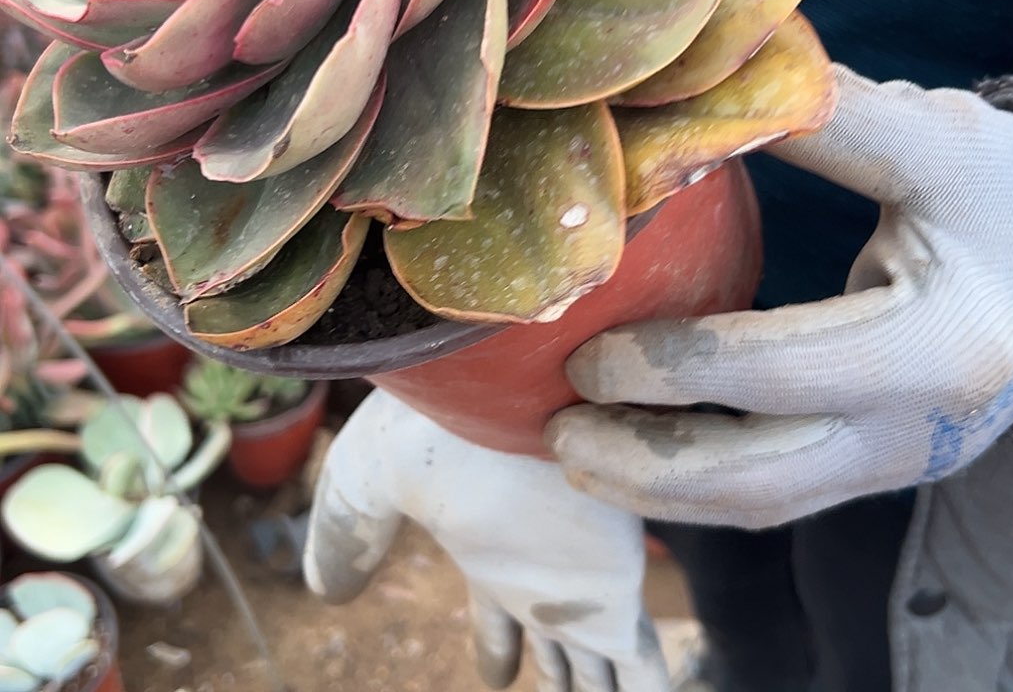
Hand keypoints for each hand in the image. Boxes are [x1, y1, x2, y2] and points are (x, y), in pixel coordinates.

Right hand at [304, 389, 669, 691]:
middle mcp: (543, 566)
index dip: (500, 646)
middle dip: (565, 675)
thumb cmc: (422, 426)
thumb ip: (348, 533)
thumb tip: (325, 589)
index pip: (499, 612)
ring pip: (605, 667)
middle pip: (560, 642)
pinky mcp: (617, 590)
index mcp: (490, 547)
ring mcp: (582, 580)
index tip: (500, 676)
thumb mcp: (362, 483)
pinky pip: (645, 675)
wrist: (489, 390)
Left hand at [545, 65, 1012, 527]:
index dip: (669, 368)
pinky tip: (638, 463)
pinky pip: (779, 496)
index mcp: (936, 347)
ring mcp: (900, 462)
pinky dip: (699, 488)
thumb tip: (705, 97)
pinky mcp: (878, 464)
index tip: (583, 356)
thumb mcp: (935, 142)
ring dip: (659, 492)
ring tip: (573, 457)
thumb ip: (831, 121)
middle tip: (556, 432)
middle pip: (760, 475)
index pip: (776, 370)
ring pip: (763, 502)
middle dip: (645, 462)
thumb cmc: (1004, 194)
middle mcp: (919, 431)